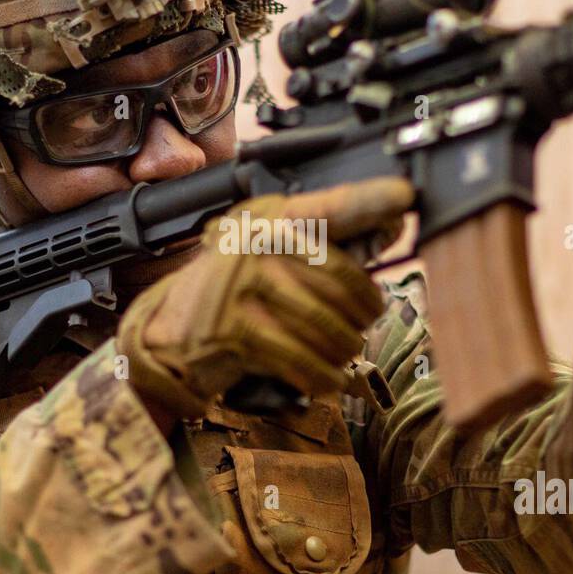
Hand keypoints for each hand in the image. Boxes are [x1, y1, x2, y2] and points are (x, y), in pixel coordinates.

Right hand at [117, 176, 413, 417]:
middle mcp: (257, 244)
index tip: (403, 194)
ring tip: (340, 352)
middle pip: (345, 283)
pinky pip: (305, 361)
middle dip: (364, 313)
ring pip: (330, 328)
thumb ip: (323, 244)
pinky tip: (325, 379)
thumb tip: (388, 229)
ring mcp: (244, 287)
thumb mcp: (270, 256)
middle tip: (361, 323)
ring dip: (344, 350)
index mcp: (269, 219)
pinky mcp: (237, 332)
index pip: (330, 208)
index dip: (369, 201)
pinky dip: (323, 378)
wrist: (168, 333)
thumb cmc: (232, 294)